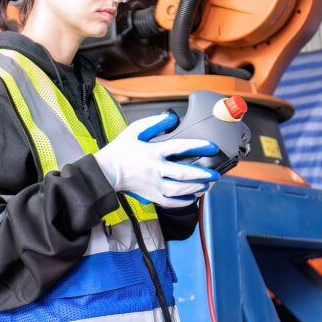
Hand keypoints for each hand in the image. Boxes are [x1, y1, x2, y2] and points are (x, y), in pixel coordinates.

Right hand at [94, 112, 219, 207]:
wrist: (106, 172)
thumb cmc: (120, 150)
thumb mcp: (134, 131)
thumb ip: (154, 123)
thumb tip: (171, 119)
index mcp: (153, 152)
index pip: (180, 147)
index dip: (198, 146)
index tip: (212, 147)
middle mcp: (155, 170)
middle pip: (183, 174)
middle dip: (203, 174)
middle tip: (215, 173)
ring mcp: (154, 185)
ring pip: (180, 190)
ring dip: (196, 188)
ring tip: (207, 185)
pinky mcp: (151, 196)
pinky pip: (171, 202)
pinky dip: (183, 201)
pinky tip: (192, 198)